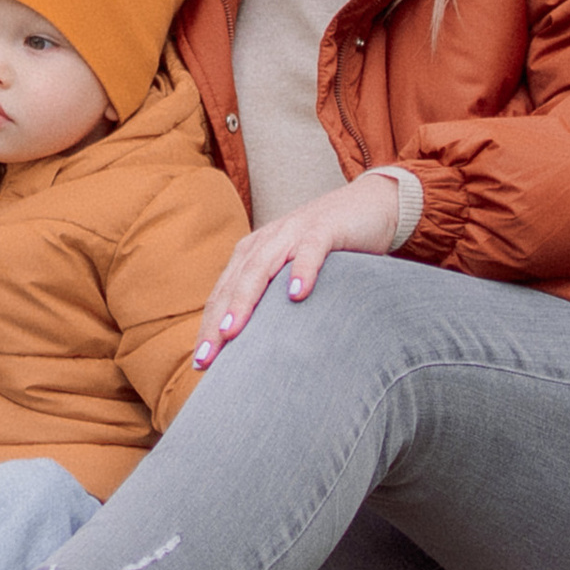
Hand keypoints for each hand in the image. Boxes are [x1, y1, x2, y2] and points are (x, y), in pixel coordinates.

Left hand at [191, 173, 404, 366]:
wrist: (369, 205)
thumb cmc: (330, 250)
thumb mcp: (294, 273)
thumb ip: (275, 300)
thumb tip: (260, 347)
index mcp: (253, 254)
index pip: (223, 294)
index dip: (209, 327)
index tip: (200, 364)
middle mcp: (265, 242)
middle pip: (233, 285)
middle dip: (216, 322)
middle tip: (205, 357)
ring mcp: (292, 233)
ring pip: (260, 268)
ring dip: (244, 300)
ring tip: (230, 332)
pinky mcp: (324, 229)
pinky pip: (309, 251)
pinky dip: (301, 271)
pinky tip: (297, 295)